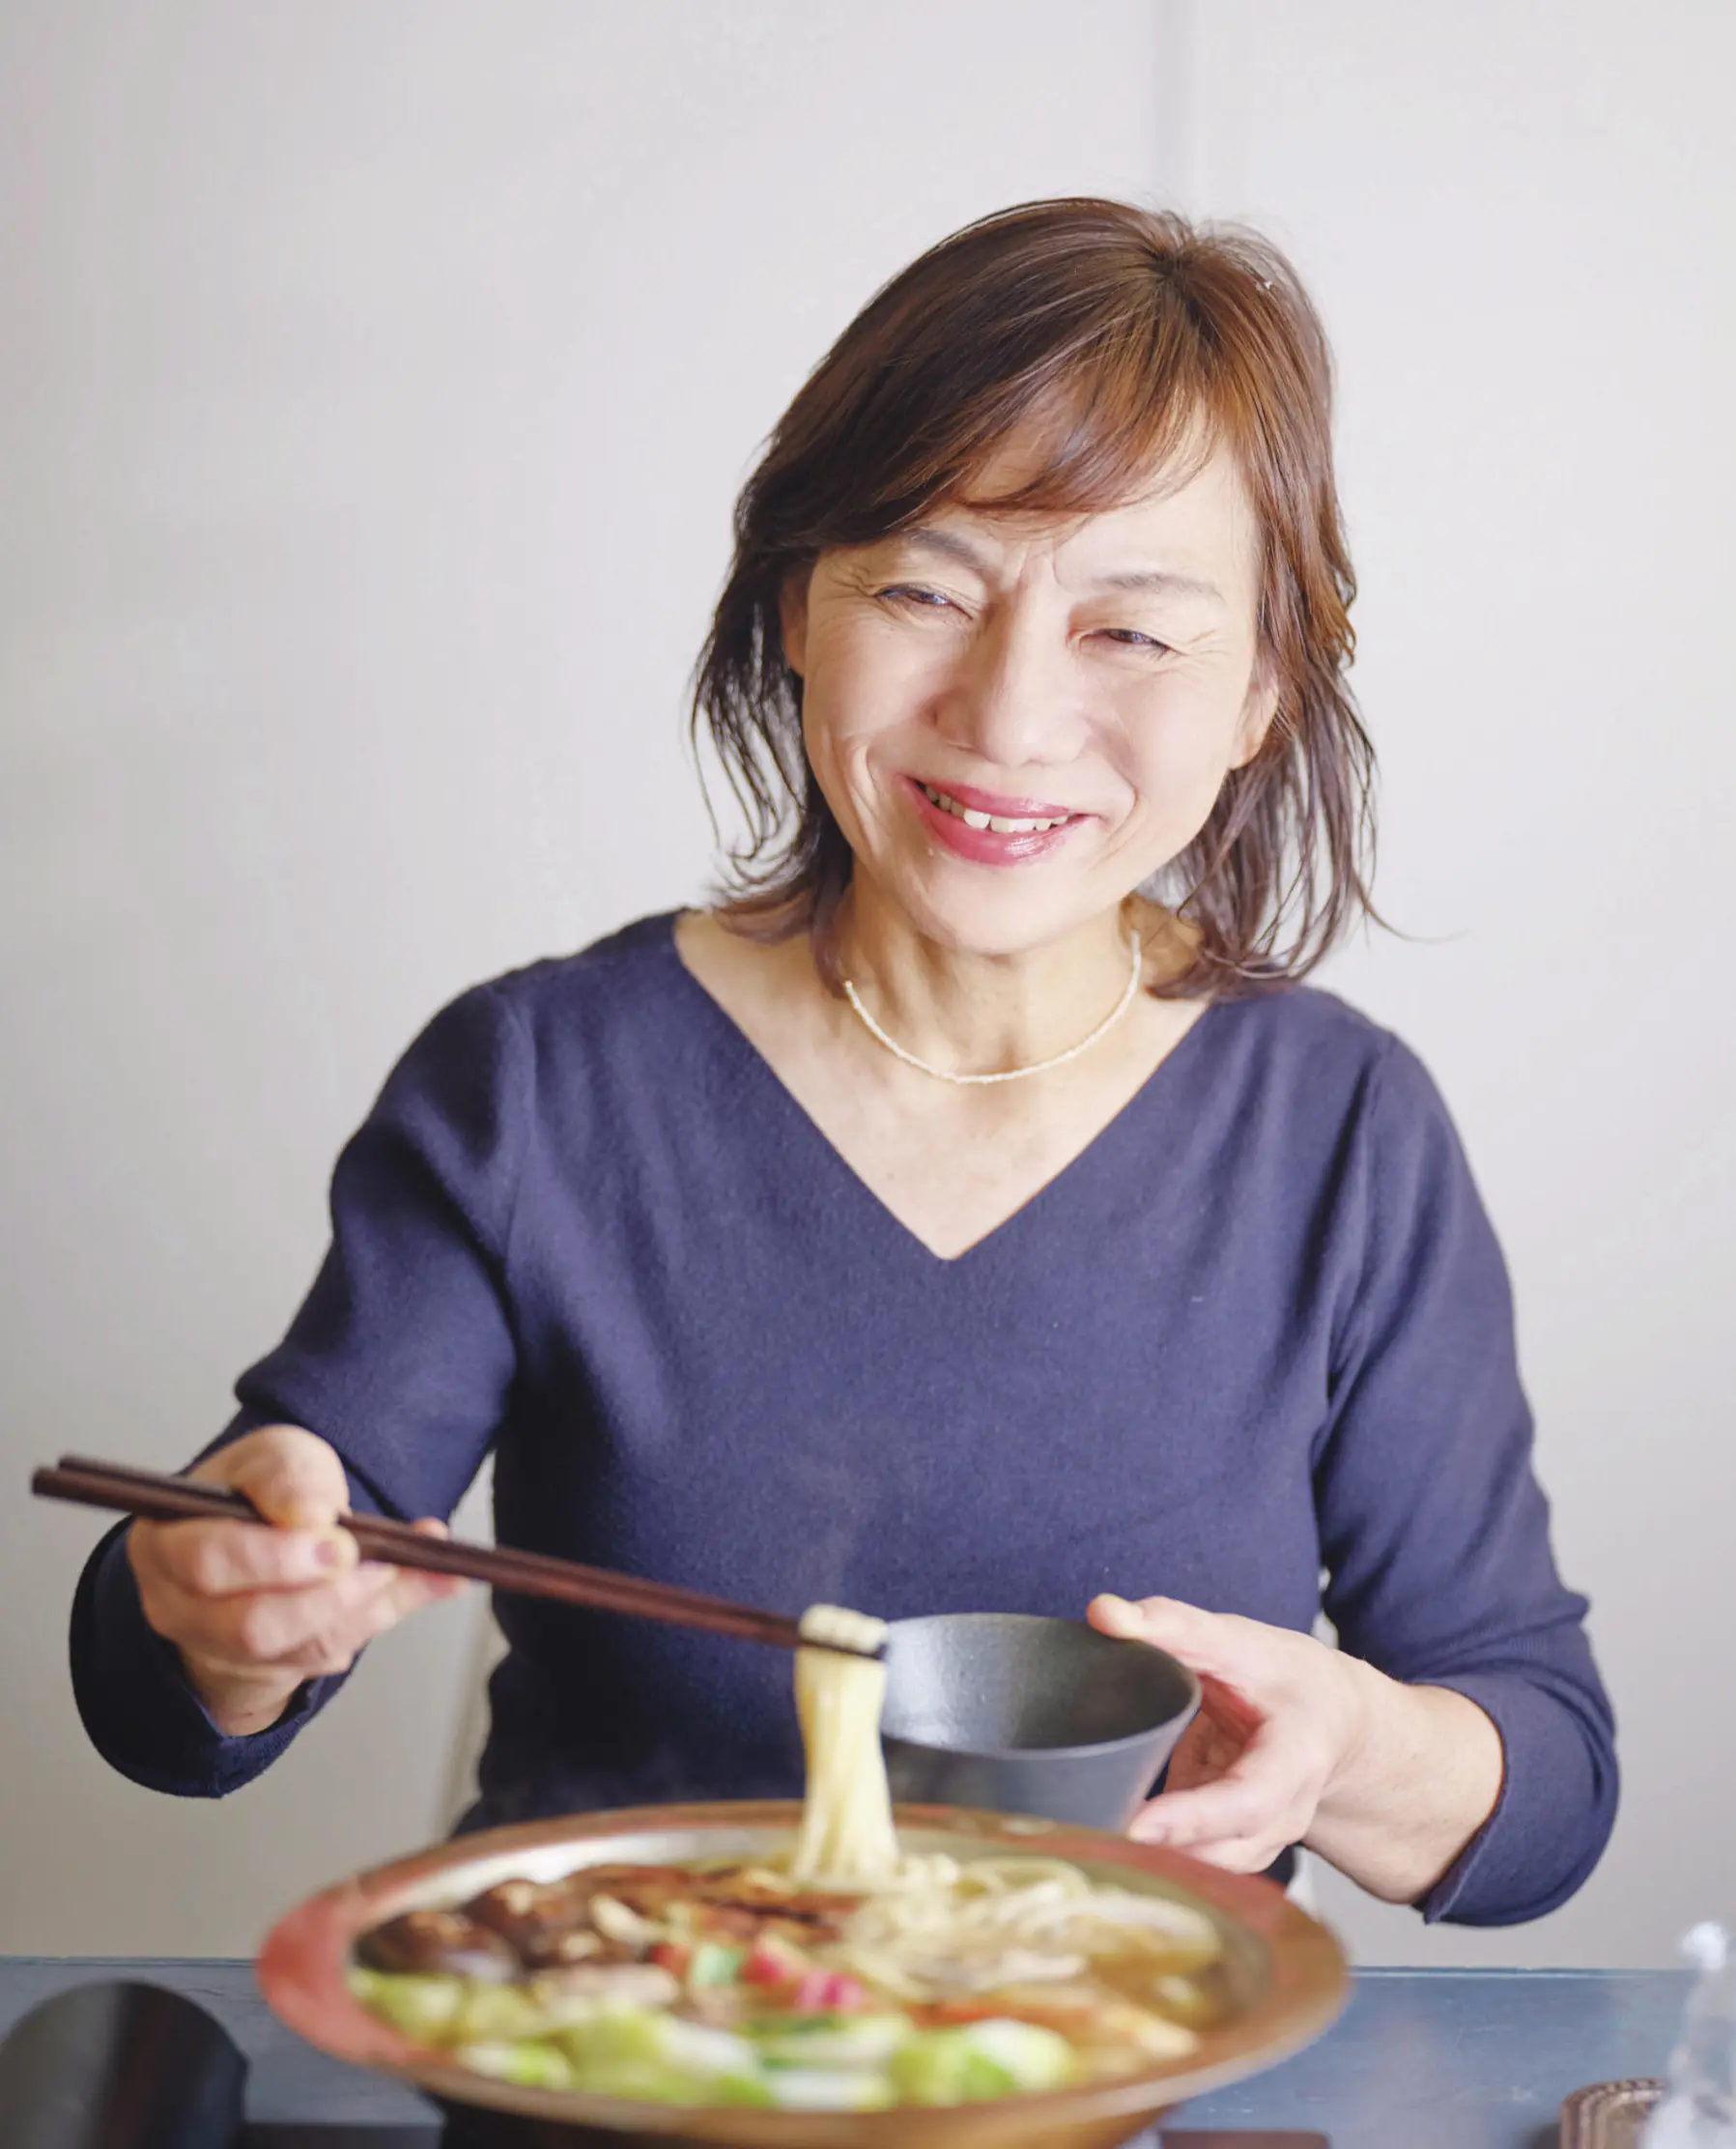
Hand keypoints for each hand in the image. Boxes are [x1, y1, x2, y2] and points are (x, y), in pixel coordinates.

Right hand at [127, 1424, 466, 1736]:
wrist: (269, 1538)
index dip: (274, 1556)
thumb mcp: (277, 1458)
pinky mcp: (267, 1667)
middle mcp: (182, 1607)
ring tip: (397, 1567)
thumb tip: (315, 1515)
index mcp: (166, 1542)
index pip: (207, 1559)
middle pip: (247, 1625)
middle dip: (321, 1596)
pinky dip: (373, 1617)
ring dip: (355, 1609)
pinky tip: (421, 1581)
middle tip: (369, 1561)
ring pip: (292, 1652)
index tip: (334, 1535)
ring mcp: (221, 1648)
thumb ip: (293, 1478)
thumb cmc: (262, 1493)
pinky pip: (322, 1656)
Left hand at [1088, 1592, 1368, 1875]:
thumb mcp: (1239, 1641)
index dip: (1194, 1818)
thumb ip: (1172, 1625)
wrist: (1329, 1719)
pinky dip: (1152, 1859)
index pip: (1249, 1799)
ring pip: (1209, 1870)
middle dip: (1163, 1852)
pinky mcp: (1231, 1847)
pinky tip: (1105, 1841)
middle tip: (1093, 1837)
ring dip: (1153, 1863)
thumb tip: (1102, 1613)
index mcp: (1296, 1757)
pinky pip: (1193, 1865)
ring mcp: (1262, 1839)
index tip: (1138, 1826)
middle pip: (1226, 1851)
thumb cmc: (1284, 1677)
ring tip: (1090, 1840)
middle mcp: (1286, 1812)